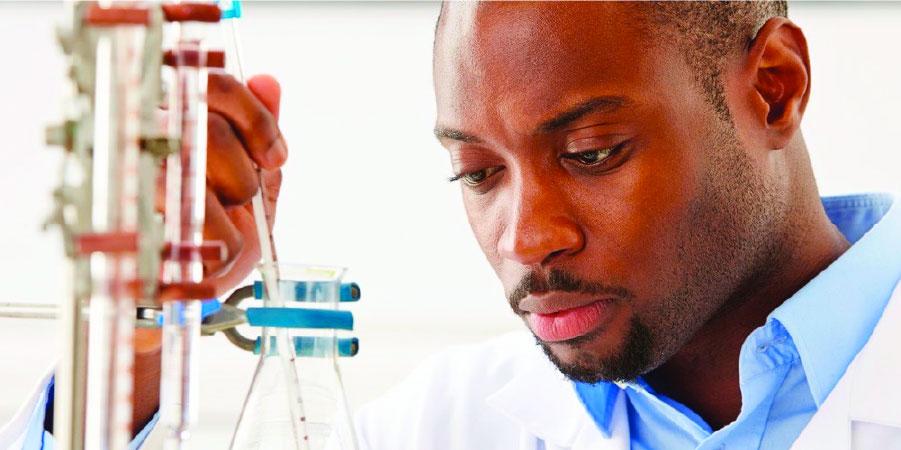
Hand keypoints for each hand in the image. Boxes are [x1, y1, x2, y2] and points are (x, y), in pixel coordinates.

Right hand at [132, 74, 286, 432]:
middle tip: (238, 211)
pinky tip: (203, 263)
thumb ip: (257, 140)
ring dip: (229, 220)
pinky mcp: (123, 217)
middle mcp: (138, 136)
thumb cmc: (203, 244)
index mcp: (169, 121)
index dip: (257, 119)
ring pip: (200, 177)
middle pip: (213, 132)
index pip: (214, 86)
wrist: (158, 307)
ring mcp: (124, 174)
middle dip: (245, 181)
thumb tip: (269, 82)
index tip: (276, 159)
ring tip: (218, 244)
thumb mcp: (246, 192)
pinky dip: (216, 250)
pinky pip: (193, 221)